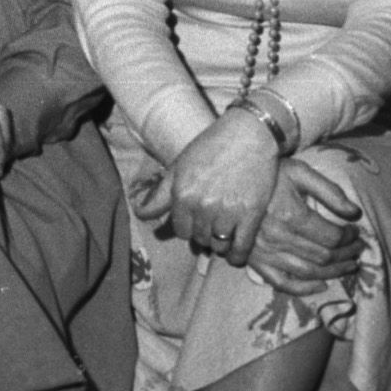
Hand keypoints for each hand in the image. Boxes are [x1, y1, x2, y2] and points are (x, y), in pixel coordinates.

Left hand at [163, 108, 280, 266]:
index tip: (196, 223)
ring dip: (220, 244)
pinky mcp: (251, 215)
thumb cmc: (211, 147)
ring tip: (224, 234)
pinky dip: (237, 256)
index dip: (188, 227)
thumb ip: (160, 195)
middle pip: (199, 239)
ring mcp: (227, 212)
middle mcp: (202, 206)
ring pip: (218, 245)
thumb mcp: (179, 166)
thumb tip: (140, 215)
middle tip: (212, 226)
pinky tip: (235, 255)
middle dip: (203, 235)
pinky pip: (241, 248)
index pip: (180, 230)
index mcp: (182, 194)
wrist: (249, 134)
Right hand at [242, 155, 365, 295]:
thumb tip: (355, 213)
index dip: (350, 237)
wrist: (229, 179)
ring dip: (334, 272)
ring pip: (308, 271)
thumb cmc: (268, 173)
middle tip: (358, 249)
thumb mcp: (300, 172)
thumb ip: (330, 192)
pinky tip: (321, 285)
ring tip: (349, 266)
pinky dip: (304, 289)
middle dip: (347, 254)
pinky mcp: (254, 261)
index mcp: (291, 215)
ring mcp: (266, 252)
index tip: (356, 231)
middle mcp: (278, 238)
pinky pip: (282, 283)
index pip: (333, 237)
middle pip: (324, 256)